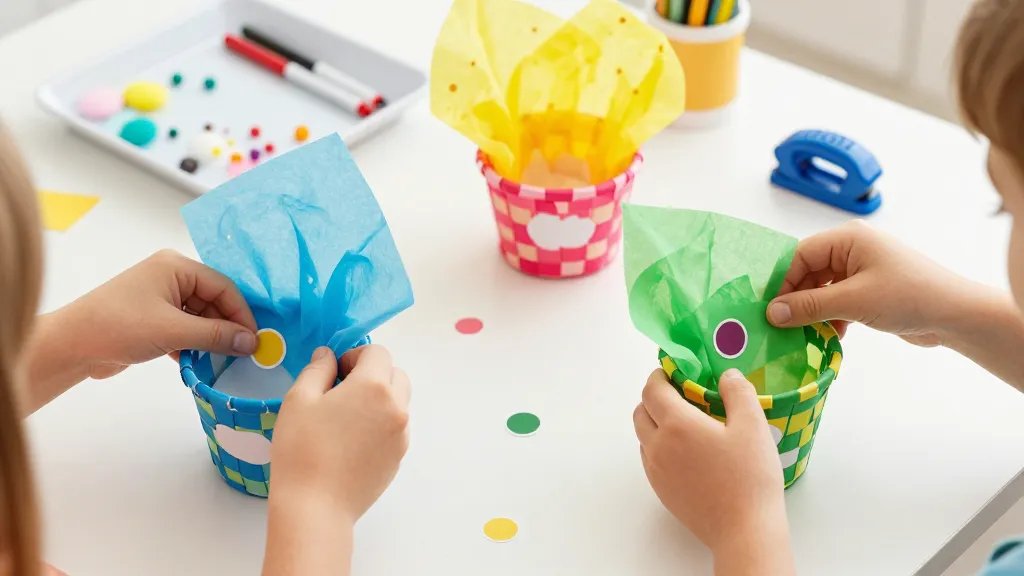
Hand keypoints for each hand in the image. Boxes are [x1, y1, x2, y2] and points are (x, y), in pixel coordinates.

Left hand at [23, 250, 256, 412]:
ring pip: (201, 318)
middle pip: (214, 301)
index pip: (224, 286)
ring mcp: (161, 298)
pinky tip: (200, 364)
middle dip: (228, 328)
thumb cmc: (118, 326)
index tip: (256, 340)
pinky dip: (195, 346)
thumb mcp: (174, 330)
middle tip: (244, 354)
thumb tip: (253, 343)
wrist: (70, 346)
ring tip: (223, 362)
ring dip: (211, 340)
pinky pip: (186, 329)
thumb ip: (217, 335)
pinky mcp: (153, 319)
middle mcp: (170, 277)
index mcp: (176, 266)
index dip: (242, 313)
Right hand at [263, 345, 409, 575]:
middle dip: (372, 374)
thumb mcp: (299, 399)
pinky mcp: (398, 458)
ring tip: (346, 418)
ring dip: (379, 399)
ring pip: (399, 402)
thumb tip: (329, 356)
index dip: (355, 355)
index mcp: (375, 387)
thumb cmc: (302, 449)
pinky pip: (395, 428)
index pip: (378, 353)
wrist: (316, 507)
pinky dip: (381, 424)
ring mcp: (401, 435)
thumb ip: (318, 369)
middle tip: (342, 391)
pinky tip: (352, 441)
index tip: (336, 372)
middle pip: (395, 375)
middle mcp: (397, 408)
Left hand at [634, 369, 794, 575]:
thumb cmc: (750, 476)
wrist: (743, 531)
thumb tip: (727, 375)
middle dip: (654, 397)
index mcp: (676, 425)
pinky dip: (659, 446)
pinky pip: (650, 459)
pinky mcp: (661, 491)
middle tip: (680, 394)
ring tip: (685, 422)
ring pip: (643, 436)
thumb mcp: (753, 426)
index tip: (674, 370)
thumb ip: (738, 392)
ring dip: (655, 422)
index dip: (660, 375)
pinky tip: (687, 452)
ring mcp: (656, 471)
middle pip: (640, 411)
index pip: (652, 389)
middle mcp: (657, 446)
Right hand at [766, 221, 973, 346]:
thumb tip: (772, 313)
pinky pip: (838, 300)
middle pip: (809, 272)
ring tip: (805, 334)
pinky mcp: (870, 290)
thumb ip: (809, 306)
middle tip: (782, 326)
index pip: (800, 255)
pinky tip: (831, 335)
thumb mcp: (853, 301)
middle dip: (797, 299)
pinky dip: (831, 317)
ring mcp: (863, 270)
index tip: (770, 309)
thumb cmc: (909, 296)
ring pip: (822, 289)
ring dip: (814, 312)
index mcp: (849, 238)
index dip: (783, 282)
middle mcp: (853, 249)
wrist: (956, 315)